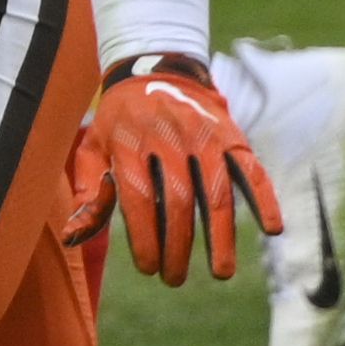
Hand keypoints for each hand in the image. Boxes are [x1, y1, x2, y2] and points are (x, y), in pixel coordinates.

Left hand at [61, 56, 281, 287]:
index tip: (148, 268)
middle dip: (178, 246)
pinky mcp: (231, 136)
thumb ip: (89, 192)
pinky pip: (252, 170)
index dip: (144, 238)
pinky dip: (265, 198)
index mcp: (130, 143)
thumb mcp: (93, 146)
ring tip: (221, 272)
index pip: (139, 199)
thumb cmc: (119, 120)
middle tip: (176, 278)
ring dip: (221, 236)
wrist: (156, 67)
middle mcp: (170, 139)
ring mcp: (204, 136)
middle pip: (179, 201)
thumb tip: (72, 238)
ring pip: (217, 192)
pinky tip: (273, 228)